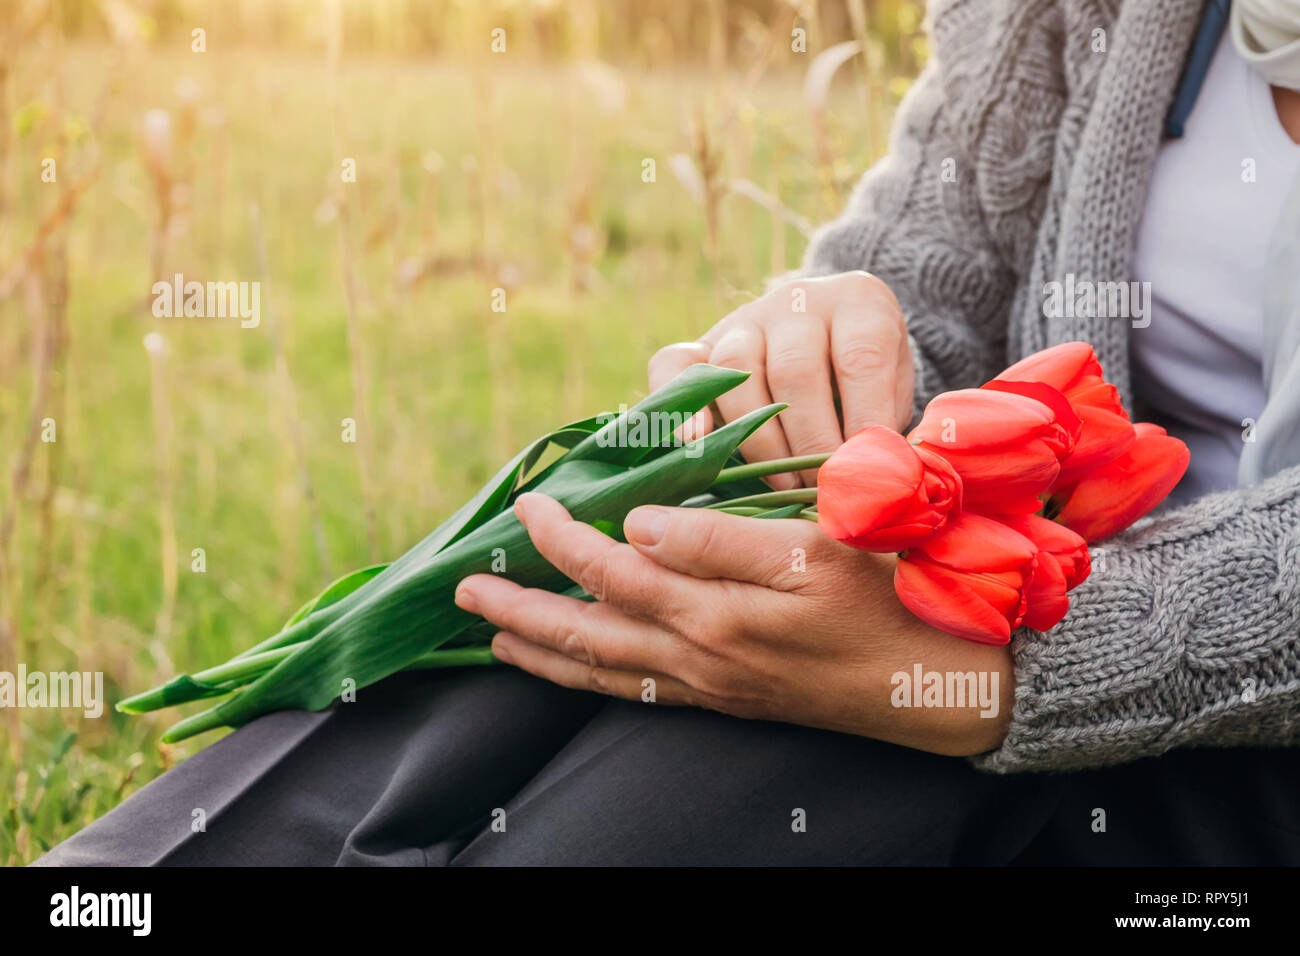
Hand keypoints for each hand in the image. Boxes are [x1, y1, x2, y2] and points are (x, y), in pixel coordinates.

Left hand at [454, 493, 1011, 756]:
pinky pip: (637, 695)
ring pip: (602, 673)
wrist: (939, 686)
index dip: (560, 538)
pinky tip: (578, 670)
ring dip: (542, 655)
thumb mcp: (815, 549)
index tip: (528, 505)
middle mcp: (699, 657)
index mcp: (716, 611)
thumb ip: (719, 537)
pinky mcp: (726, 701)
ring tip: (495, 641)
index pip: (611, 571)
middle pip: (584, 635)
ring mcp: (709, 686)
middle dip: (518, 613)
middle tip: (465, 594)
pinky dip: (592, 682)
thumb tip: (635, 525)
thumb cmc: (888, 597)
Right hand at [649, 271, 913, 487]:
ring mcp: (744, 320)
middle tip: (822, 491)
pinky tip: (697, 449)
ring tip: (784, 487)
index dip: (863, 419)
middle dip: (809, 442)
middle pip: (795, 370)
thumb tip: (873, 480)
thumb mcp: (894, 393)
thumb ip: (884, 427)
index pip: (862, 357)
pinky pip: (674, 365)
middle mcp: (797, 301)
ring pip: (735, 371)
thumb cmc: (869, 384)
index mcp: (858, 301)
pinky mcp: (701, 344)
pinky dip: (680, 408)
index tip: (864, 472)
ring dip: (758, 441)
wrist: (831, 348)